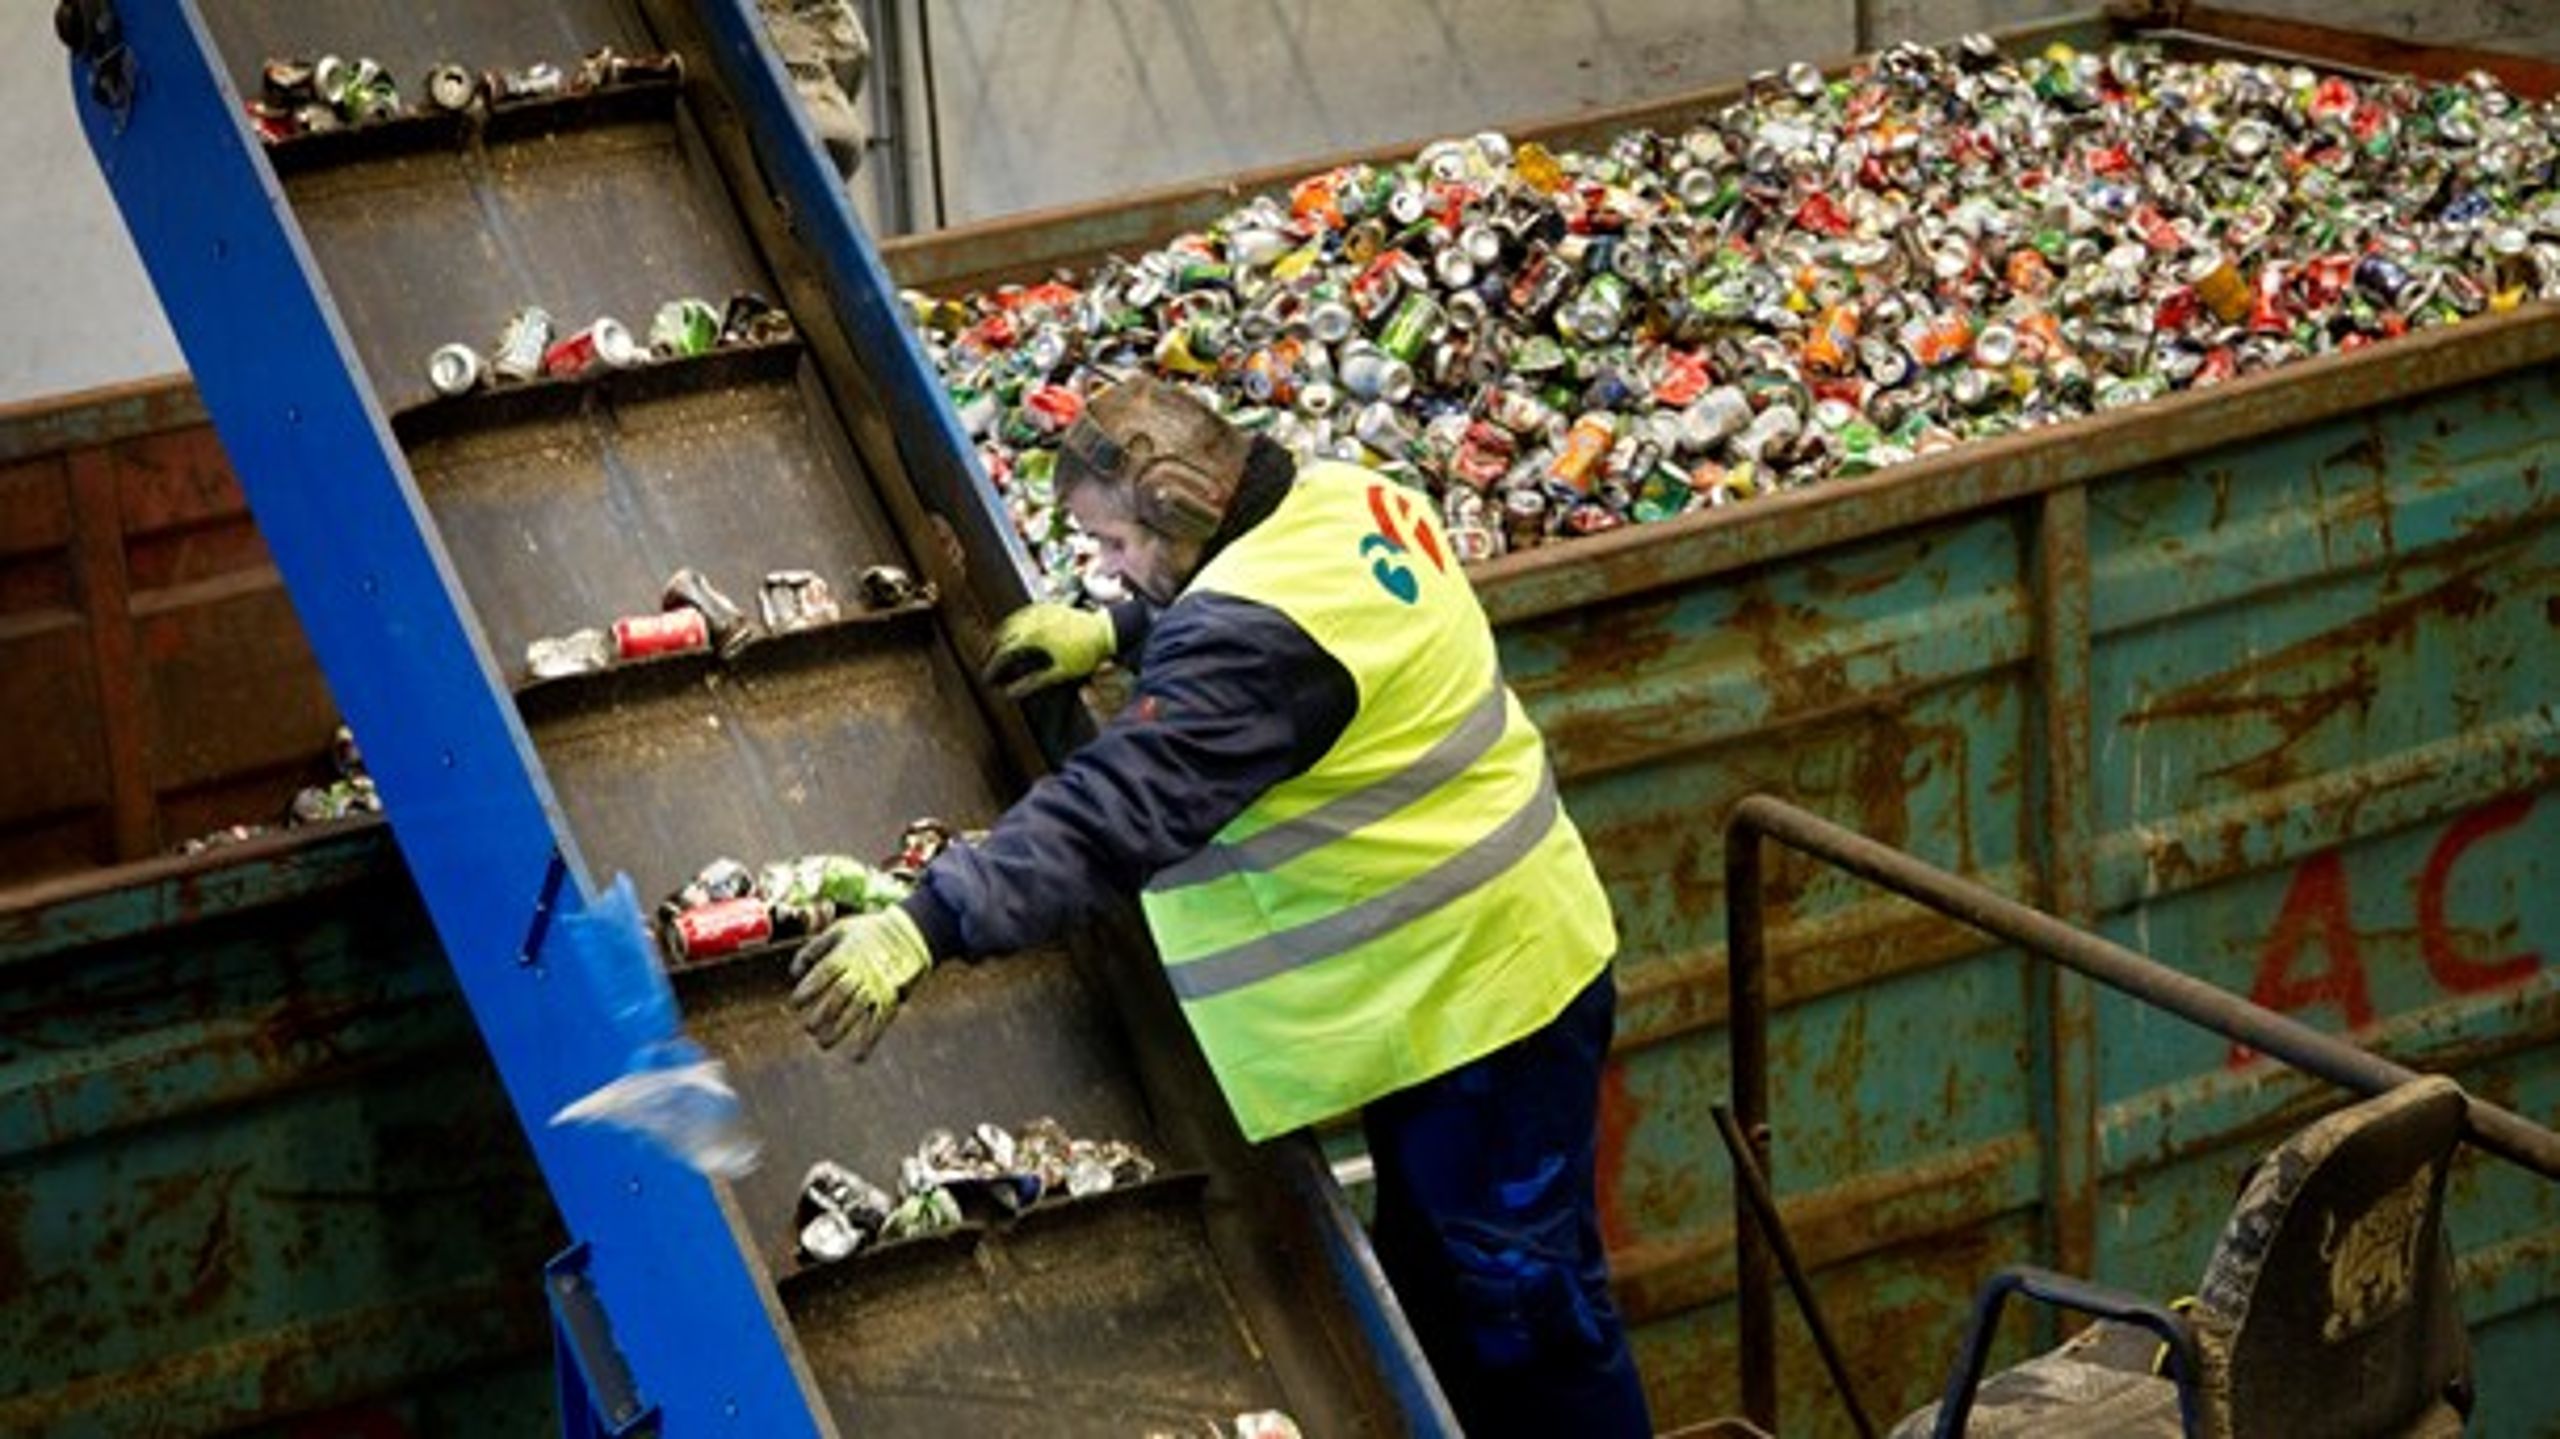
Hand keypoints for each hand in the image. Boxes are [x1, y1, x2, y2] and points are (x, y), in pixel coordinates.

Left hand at [789, 908, 932, 1056]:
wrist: (911, 933)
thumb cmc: (869, 931)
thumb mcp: (840, 929)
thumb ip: (814, 948)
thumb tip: (795, 972)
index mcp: (847, 954)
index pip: (822, 975)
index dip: (806, 991)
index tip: (795, 1005)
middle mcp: (861, 972)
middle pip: (838, 996)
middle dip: (821, 1015)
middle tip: (809, 1028)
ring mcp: (877, 986)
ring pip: (856, 1011)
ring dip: (839, 1030)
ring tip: (823, 1044)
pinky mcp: (892, 998)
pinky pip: (880, 1022)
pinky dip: (869, 1042)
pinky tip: (857, 1058)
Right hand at [981, 603, 1114, 698]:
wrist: (1106, 630)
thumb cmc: (1086, 653)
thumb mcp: (1061, 672)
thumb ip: (1033, 683)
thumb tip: (1010, 694)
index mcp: (1034, 635)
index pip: (1004, 652)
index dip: (993, 667)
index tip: (988, 679)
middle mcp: (1033, 619)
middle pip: (1002, 634)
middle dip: (992, 650)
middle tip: (987, 665)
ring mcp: (1040, 610)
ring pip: (1010, 621)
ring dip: (1000, 636)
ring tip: (995, 650)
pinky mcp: (1047, 605)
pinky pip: (1022, 613)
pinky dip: (1013, 623)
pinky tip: (1013, 632)